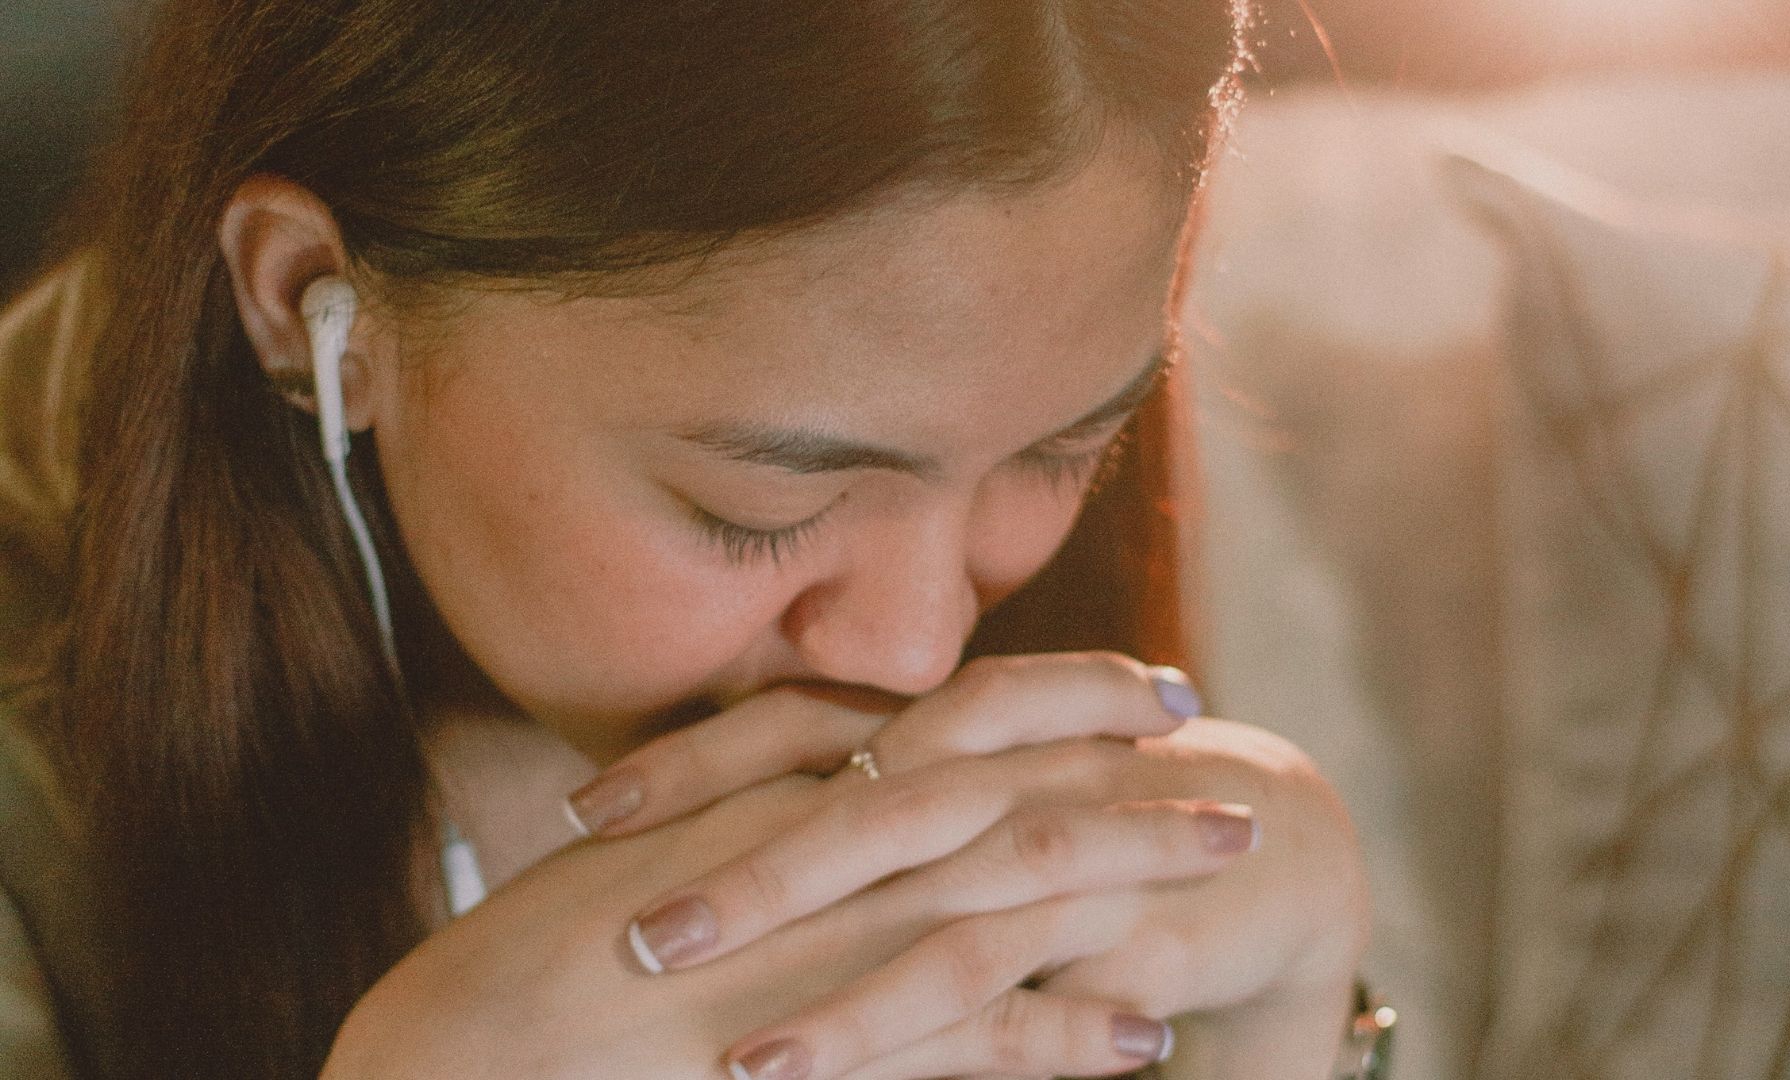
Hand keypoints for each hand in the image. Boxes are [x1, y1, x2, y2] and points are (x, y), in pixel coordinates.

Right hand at [322, 657, 1236, 1079]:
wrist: (460, 1061)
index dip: (1060, 694)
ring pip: (1021, 894)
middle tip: (1219, 761)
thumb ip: (749, 804)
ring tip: (1227, 864)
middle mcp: (822, 852)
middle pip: (1012, 789)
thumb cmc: (530, 963)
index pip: (951, 717)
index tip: (1138, 687)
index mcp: (781, 792)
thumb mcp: (652, 848)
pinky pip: (980, 1041)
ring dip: (1135, 875)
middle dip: (1128, 772)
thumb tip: (828, 785)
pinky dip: (1070, 1034)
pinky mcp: (831, 1053)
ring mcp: (833, 951)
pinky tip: (1147, 1038)